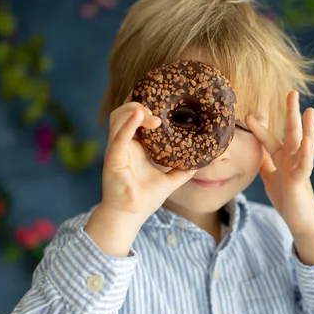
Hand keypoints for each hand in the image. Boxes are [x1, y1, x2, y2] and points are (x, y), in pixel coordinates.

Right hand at [101, 94, 195, 220]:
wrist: (130, 216)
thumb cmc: (144, 199)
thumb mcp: (169, 181)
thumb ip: (183, 171)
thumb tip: (201, 164)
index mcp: (133, 146)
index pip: (134, 117)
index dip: (143, 103)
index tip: (161, 96)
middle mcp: (123, 144)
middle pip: (125, 112)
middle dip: (140, 103)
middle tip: (159, 109)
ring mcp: (116, 149)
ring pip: (118, 118)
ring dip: (135, 110)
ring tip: (153, 115)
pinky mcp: (113, 158)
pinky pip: (119, 136)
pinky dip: (129, 123)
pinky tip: (140, 115)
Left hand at [246, 90, 313, 233]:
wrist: (300, 220)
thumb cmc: (288, 198)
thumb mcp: (271, 179)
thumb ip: (265, 164)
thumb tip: (255, 153)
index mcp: (283, 159)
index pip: (270, 140)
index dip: (259, 128)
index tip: (248, 115)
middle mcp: (293, 160)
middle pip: (292, 133)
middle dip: (291, 113)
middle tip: (292, 92)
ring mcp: (299, 169)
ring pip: (304, 145)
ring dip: (307, 128)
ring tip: (309, 111)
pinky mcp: (302, 181)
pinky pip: (305, 165)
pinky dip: (307, 153)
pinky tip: (308, 141)